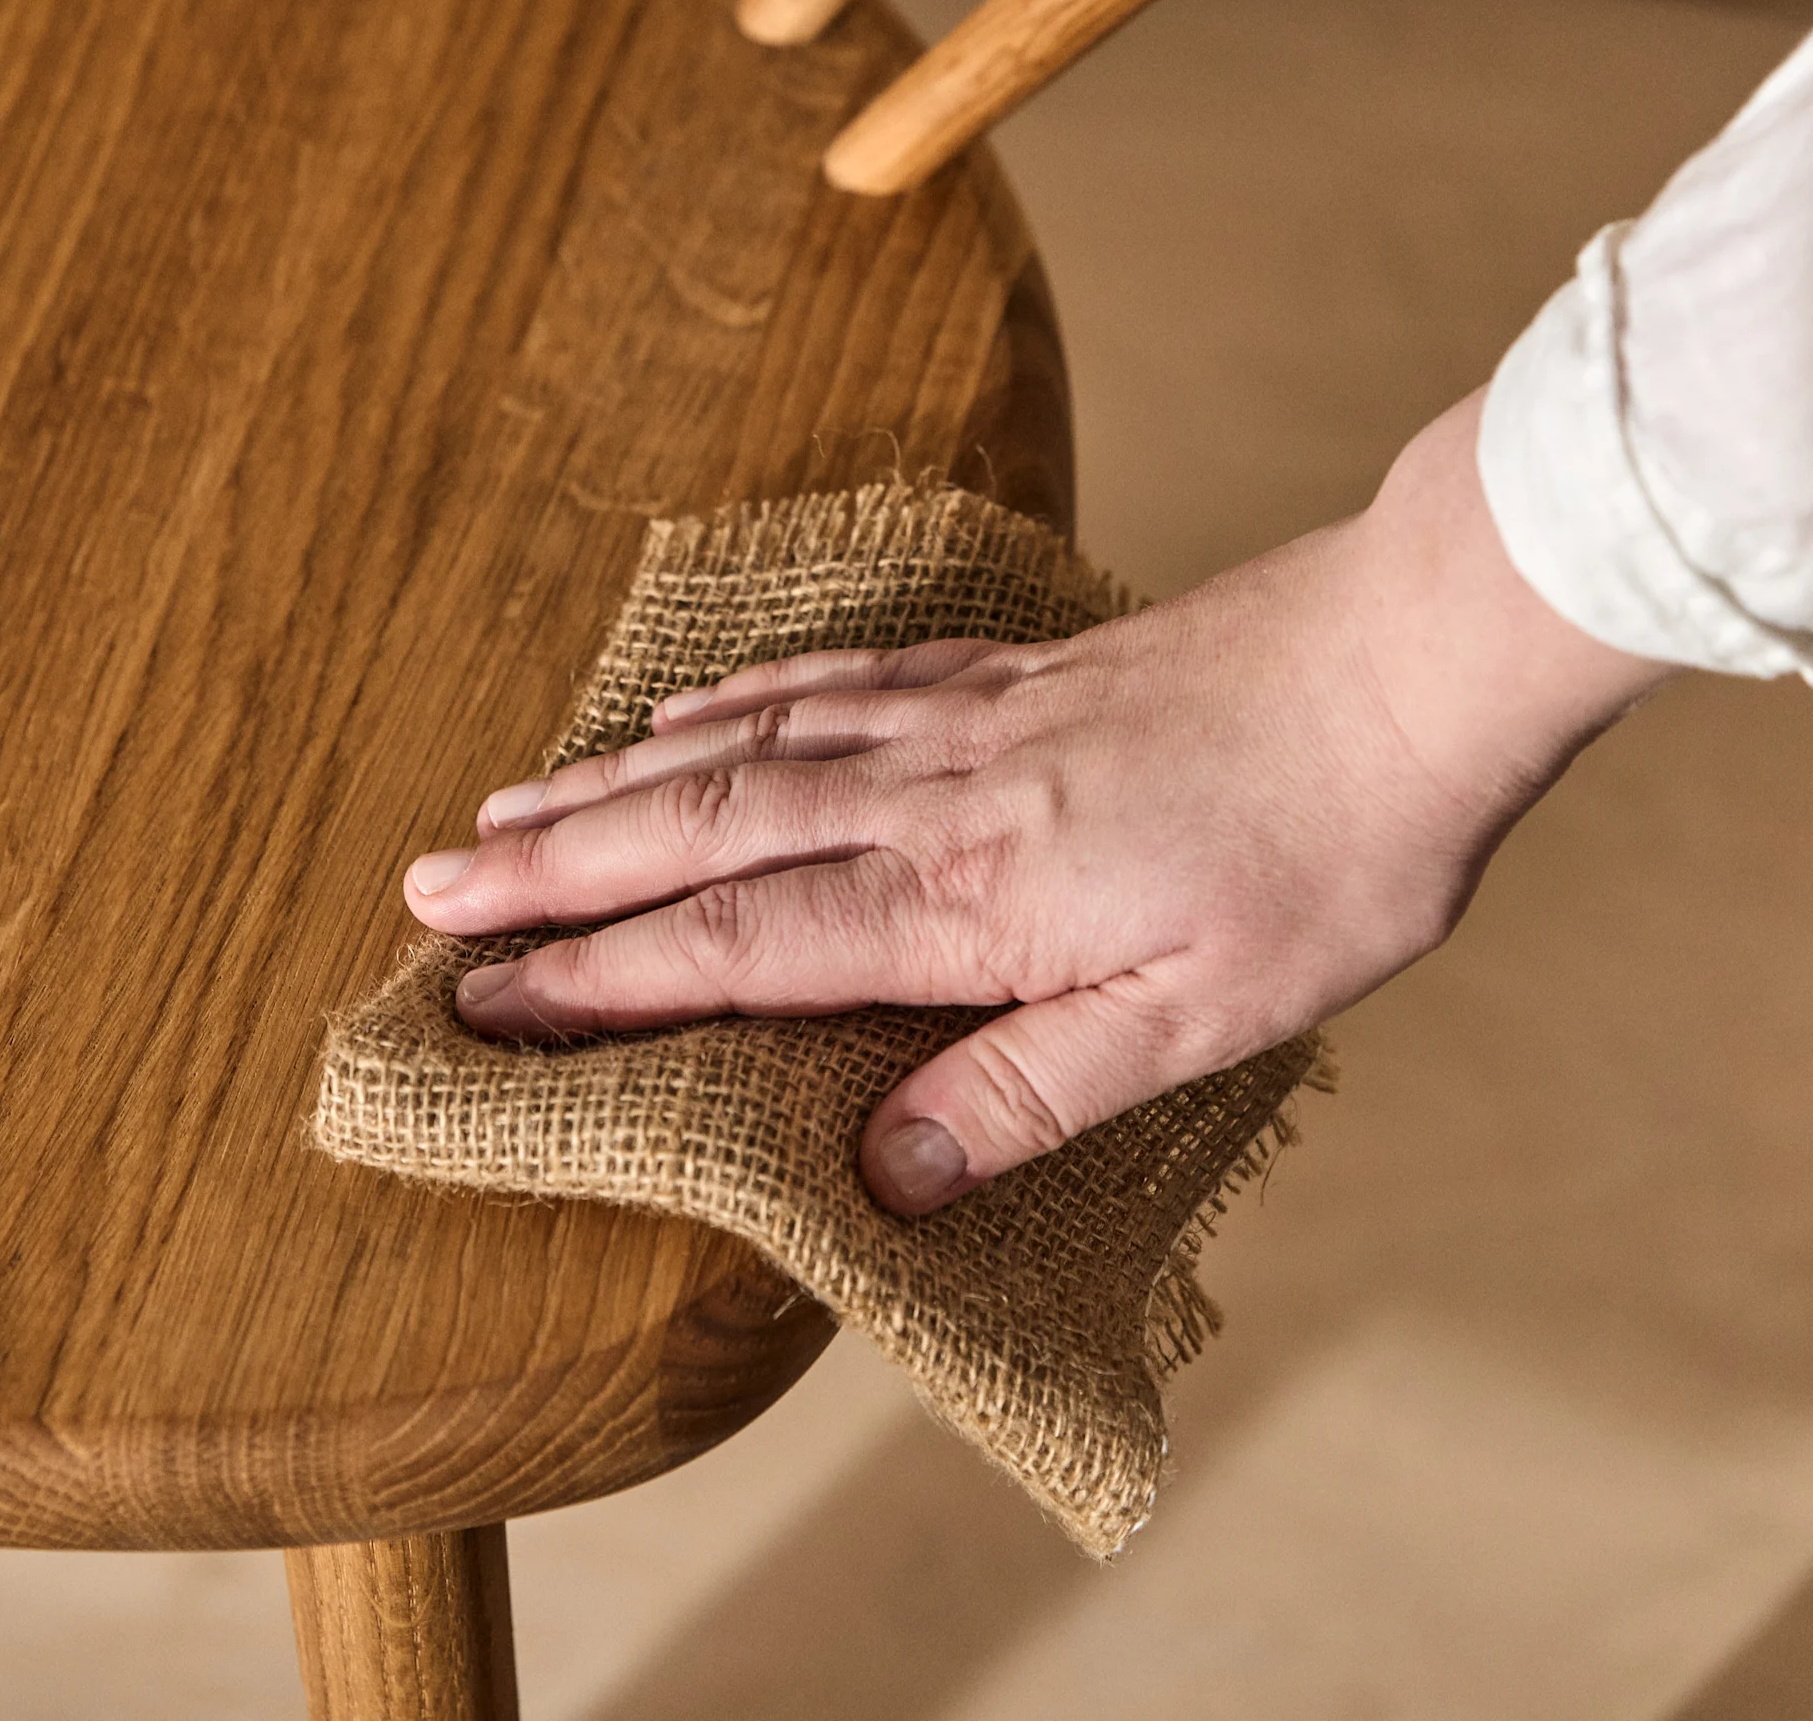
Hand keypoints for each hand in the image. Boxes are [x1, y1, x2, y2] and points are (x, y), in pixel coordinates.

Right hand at [402, 396, 1670, 1213]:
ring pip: (747, 748)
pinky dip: (738, 699)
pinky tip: (688, 711)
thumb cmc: (1328, 853)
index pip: (740, 945)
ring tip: (503, 808)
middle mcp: (936, 795)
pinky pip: (836, 679)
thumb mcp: (1203, 1016)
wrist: (1411, 661)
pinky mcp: (1011, 670)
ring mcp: (966, 718)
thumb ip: (1034, 1087)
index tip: (479, 1003)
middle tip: (423, 892)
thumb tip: (879, 1174)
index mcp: (971, 897)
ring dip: (614, 784)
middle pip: (704, 830)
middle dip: (554, 871)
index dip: (599, 979)